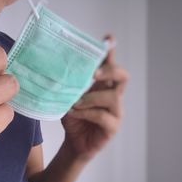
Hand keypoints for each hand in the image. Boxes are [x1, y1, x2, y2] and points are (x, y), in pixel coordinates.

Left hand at [62, 36, 129, 162]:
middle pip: (123, 76)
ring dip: (91, 98)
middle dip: (110, 70)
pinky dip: (87, 112)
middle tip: (94, 73)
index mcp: (102, 85)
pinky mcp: (113, 126)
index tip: (108, 39)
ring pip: (113, 96)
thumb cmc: (73, 118)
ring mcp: (116, 111)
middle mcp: (113, 95)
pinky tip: (75, 113)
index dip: (110, 51)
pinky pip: (103, 115)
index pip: (110, 65)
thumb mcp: (68, 98)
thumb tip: (58, 70)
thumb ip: (70, 86)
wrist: (73, 142)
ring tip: (75, 103)